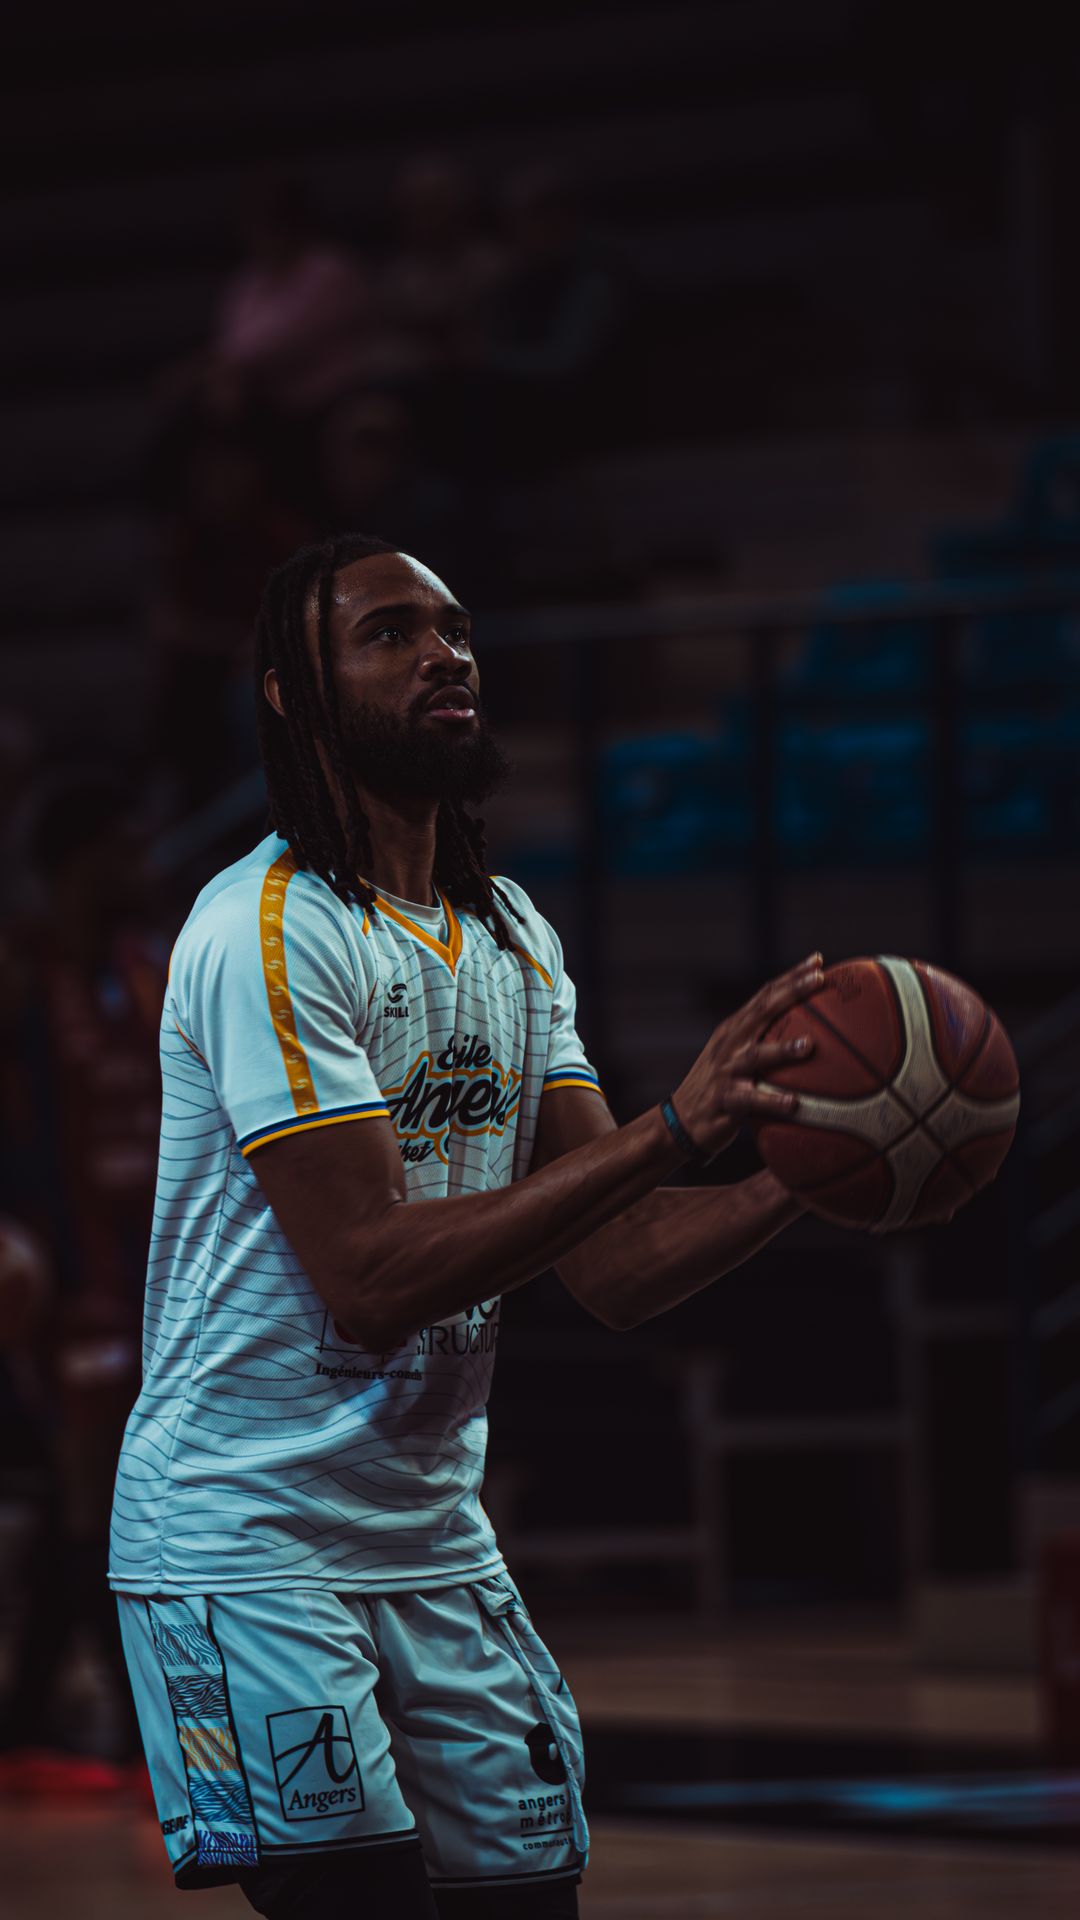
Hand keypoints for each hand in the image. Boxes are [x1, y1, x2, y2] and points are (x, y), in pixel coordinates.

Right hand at [670, 952, 824, 1157]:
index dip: (791, 976)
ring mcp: (725, 1070)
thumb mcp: (737, 1057)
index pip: (765, 995)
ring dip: (782, 1050)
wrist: (680, 1121)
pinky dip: (771, 1101)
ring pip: (755, 1055)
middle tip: (819, 978)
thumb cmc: (720, 1088)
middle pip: (762, 1011)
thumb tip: (815, 1036)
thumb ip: (766, 1042)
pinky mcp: (722, 1099)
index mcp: (736, 1030)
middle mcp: (730, 1043)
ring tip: (809, 1045)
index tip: (817, 960)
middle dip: (791, 991)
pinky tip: (794, 1104)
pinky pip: (749, 1100)